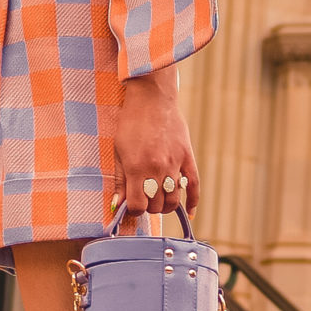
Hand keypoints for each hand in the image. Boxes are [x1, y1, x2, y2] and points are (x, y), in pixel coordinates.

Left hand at [110, 69, 198, 226]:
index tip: (131, 204)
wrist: (152, 99)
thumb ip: (119, 180)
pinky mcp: (188, 157)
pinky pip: (194, 186)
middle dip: (149, 207)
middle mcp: (157, 169)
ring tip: (159, 199)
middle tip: (144, 198)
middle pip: (157, 205)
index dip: (133, 210)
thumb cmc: (131, 123)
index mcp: (137, 167)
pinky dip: (193, 202)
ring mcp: (175, 164)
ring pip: (174, 200)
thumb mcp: (118, 150)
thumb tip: (117, 205)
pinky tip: (189, 212)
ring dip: (165, 205)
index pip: (138, 206)